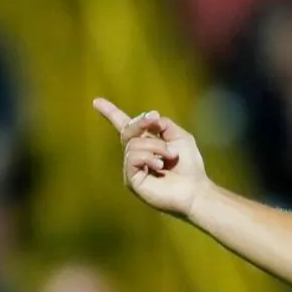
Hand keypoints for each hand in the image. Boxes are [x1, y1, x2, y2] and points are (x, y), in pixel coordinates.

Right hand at [94, 98, 208, 217]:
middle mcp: (135, 155)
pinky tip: (159, 166)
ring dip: (155, 146)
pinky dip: (148, 157)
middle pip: (127, 130)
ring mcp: (132, 168)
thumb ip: (163, 124)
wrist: (195, 189)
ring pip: (133, 144)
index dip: (111, 113)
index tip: (96, 101)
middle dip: (141, 122)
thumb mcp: (179, 136)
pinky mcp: (131, 180)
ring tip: (169, 157)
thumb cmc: (189, 165)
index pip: (124, 126)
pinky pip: (132, 158)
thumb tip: (149, 117)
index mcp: (145, 143)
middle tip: (155, 120)